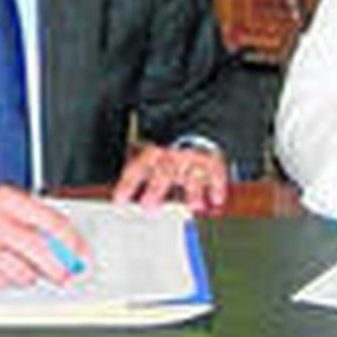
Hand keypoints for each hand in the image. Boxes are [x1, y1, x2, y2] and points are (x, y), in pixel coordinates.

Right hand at [0, 187, 88, 289]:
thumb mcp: (1, 201)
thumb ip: (33, 217)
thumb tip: (66, 245)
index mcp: (4, 198)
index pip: (50, 221)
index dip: (72, 242)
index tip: (82, 255)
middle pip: (38, 250)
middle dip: (58, 267)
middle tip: (65, 275)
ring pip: (20, 272)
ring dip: (29, 276)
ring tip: (22, 267)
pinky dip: (4, 281)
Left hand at [112, 142, 227, 212]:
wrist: (193, 128)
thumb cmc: (165, 154)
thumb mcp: (147, 159)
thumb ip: (136, 177)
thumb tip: (120, 201)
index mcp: (150, 155)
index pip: (136, 169)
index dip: (127, 185)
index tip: (119, 201)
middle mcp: (171, 158)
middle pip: (163, 173)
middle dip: (156, 190)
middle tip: (149, 208)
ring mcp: (192, 160)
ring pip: (192, 175)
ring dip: (192, 191)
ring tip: (193, 206)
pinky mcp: (212, 163)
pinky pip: (216, 174)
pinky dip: (217, 187)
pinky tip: (215, 200)